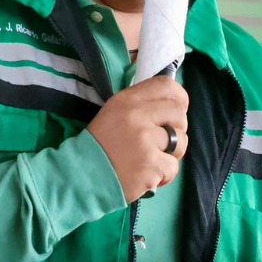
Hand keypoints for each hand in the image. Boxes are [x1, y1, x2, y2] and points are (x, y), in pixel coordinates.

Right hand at [86, 76, 189, 202]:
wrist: (81, 176)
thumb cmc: (101, 145)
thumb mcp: (115, 112)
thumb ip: (141, 104)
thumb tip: (173, 102)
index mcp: (128, 99)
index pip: (167, 85)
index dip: (179, 98)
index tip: (176, 112)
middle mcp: (138, 115)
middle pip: (179, 113)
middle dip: (178, 128)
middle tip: (163, 142)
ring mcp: (145, 140)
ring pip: (181, 141)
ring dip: (172, 154)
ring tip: (153, 160)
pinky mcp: (150, 164)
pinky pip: (173, 167)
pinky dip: (163, 175)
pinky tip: (147, 176)